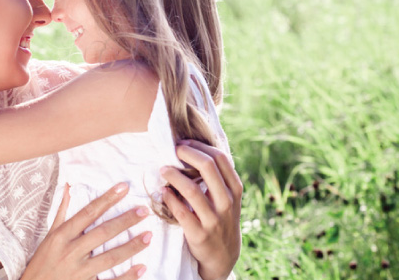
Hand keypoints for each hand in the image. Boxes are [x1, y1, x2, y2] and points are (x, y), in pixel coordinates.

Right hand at [21, 182, 150, 279]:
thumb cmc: (42, 262)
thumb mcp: (49, 236)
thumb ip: (62, 212)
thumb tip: (68, 187)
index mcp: (62, 235)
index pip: (88, 212)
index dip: (107, 199)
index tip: (124, 188)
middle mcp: (70, 251)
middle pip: (103, 232)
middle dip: (125, 221)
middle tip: (144, 211)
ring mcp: (79, 271)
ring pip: (110, 257)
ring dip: (131, 246)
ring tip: (148, 236)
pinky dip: (127, 277)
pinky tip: (141, 267)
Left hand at [160, 140, 242, 279]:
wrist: (222, 255)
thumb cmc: (220, 218)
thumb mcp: (227, 198)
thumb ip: (216, 178)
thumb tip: (192, 149)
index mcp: (234, 189)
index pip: (220, 158)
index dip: (200, 146)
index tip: (184, 143)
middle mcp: (227, 202)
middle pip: (208, 167)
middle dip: (187, 153)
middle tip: (173, 150)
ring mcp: (214, 219)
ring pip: (192, 189)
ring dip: (174, 175)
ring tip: (163, 169)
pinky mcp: (199, 234)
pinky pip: (181, 212)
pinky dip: (169, 198)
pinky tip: (163, 192)